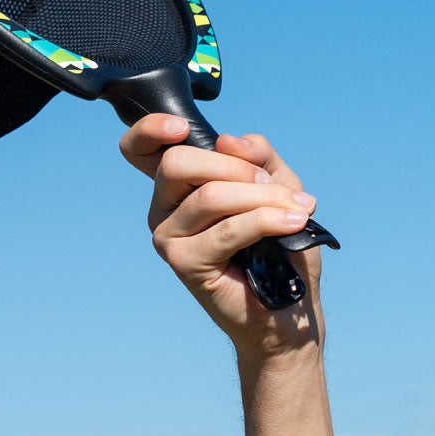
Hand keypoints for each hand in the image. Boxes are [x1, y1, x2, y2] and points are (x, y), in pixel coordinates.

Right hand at [119, 116, 324, 359]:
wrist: (291, 307)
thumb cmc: (281, 244)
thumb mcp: (278, 184)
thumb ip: (258, 155)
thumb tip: (229, 140)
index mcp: (180, 184)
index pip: (138, 148)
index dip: (150, 129)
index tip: (180, 128)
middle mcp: (164, 208)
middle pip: (177, 162)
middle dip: (234, 167)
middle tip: (269, 185)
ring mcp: (168, 237)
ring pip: (210, 195)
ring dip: (263, 197)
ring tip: (296, 210)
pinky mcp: (184, 263)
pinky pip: (227, 229)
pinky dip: (267, 220)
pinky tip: (293, 223)